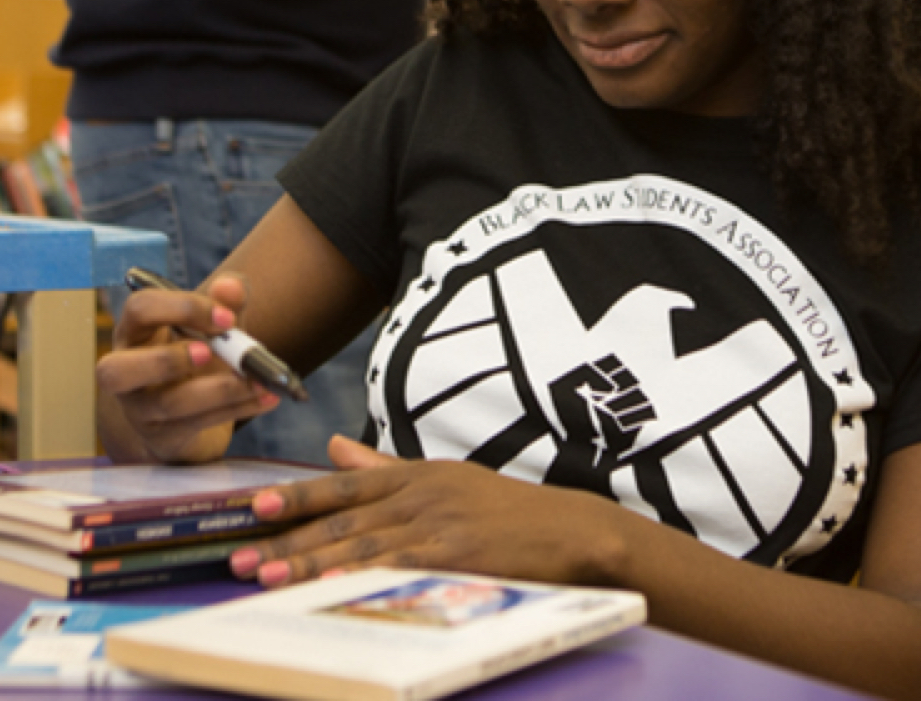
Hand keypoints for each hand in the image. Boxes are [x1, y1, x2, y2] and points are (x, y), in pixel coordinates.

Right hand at [96, 275, 279, 463]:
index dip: (182, 308)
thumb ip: (227, 302)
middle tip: (209, 352)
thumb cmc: (201, 357)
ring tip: (259, 380)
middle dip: (165, 360)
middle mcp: (125, 372)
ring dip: (221, 390)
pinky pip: (197, 425)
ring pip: (168, 404)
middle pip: (116, 370)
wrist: (195, 412)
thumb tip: (230, 286)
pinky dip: (238, 409)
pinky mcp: (163, 438)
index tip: (227, 318)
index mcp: (136, 332)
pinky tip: (268, 398)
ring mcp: (140, 410)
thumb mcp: (216, 327)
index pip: (140, 310)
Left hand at [229, 435, 627, 588]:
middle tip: (239, 556)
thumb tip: (334, 445)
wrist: (569, 528)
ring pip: (361, 545)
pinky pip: (399, 568)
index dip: (297, 497)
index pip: (344, 486)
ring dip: (309, 563)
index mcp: (415, 474)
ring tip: (265, 578)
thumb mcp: (444, 477)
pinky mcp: (458, 554)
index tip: (253, 507)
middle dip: (287, 539)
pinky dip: (361, 577)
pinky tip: (330, 588)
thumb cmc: (505, 508)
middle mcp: (421, 494)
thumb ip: (383, 466)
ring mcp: (439, 524)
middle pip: (342, 519)